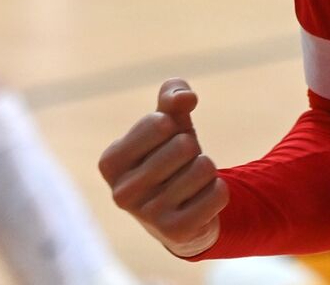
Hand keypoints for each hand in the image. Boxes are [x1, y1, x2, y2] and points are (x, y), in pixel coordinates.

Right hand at [98, 79, 229, 257]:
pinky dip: (218, 191)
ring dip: (206, 170)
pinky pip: (219, 193)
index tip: (165, 142)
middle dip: (191, 149)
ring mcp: (148, 217)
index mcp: (110, 162)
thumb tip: (186, 98)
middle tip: (180, 166)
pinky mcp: (176, 233)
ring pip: (205, 168)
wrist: (180, 211)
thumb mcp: (168, 121)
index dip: (173, 125)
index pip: (160, 123)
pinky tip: (200, 202)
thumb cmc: (168, 155)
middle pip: (184, 145)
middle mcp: (122, 193)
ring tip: (190, 183)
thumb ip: (172, 95)